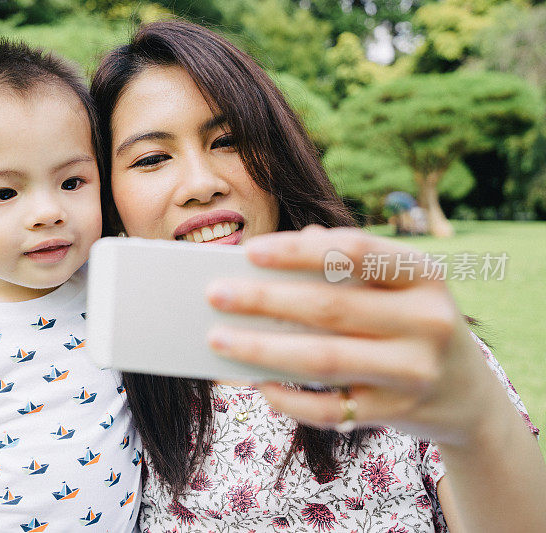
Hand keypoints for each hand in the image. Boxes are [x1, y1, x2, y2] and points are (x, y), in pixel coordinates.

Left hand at [206, 225, 496, 445]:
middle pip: (329, 307)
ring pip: (324, 359)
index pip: (356, 252)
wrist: (467, 392)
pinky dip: (289, 397)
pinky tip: (258, 383)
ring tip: (218, 339)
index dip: (299, 250)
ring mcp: (415, 371)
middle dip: (264, 300)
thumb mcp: (396, 287)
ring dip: (262, 348)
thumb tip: (269, 254)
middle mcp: (427, 321)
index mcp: (423, 275)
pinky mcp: (397, 413)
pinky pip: (331, 408)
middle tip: (214, 294)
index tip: (249, 251)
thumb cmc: (410, 322)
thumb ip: (343, 264)